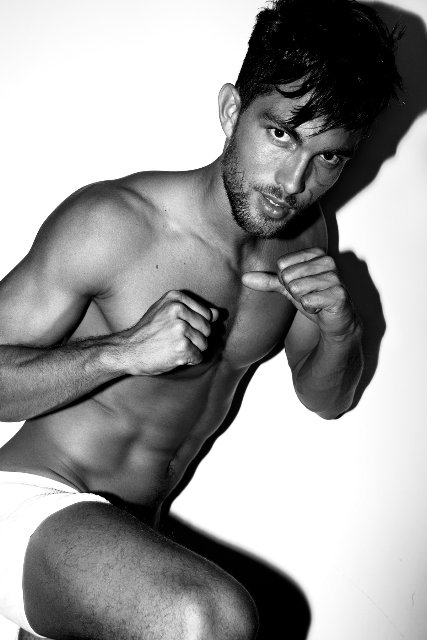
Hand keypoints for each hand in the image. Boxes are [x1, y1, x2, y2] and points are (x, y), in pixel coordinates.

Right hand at [121, 290, 217, 374]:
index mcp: (175, 298)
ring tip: (173, 347)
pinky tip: (173, 356)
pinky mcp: (182, 346)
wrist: (129, 350)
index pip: (207, 314)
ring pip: (205, 344)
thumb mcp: (166, 312)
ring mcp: (180, 328)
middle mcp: (178, 309)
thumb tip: (219, 314)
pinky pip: (198, 357)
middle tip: (175, 340)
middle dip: (196, 339)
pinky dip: (188, 360)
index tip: (178, 329)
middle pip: (207, 329)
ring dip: (192, 350)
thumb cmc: (149, 332)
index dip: (196, 326)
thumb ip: (193, 311)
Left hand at [242, 248, 356, 337]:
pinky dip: (310, 308)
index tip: (301, 286)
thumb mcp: (288, 288)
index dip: (287, 281)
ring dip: (302, 300)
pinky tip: (320, 308)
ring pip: (297, 288)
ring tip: (315, 301)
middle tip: (308, 295)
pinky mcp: (339, 294)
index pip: (282, 265)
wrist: (335, 320)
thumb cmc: (314, 298)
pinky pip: (308, 301)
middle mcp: (327, 261)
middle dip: (294, 292)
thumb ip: (268, 281)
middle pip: (287, 276)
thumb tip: (244, 278)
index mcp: (316, 254)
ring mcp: (335, 277)